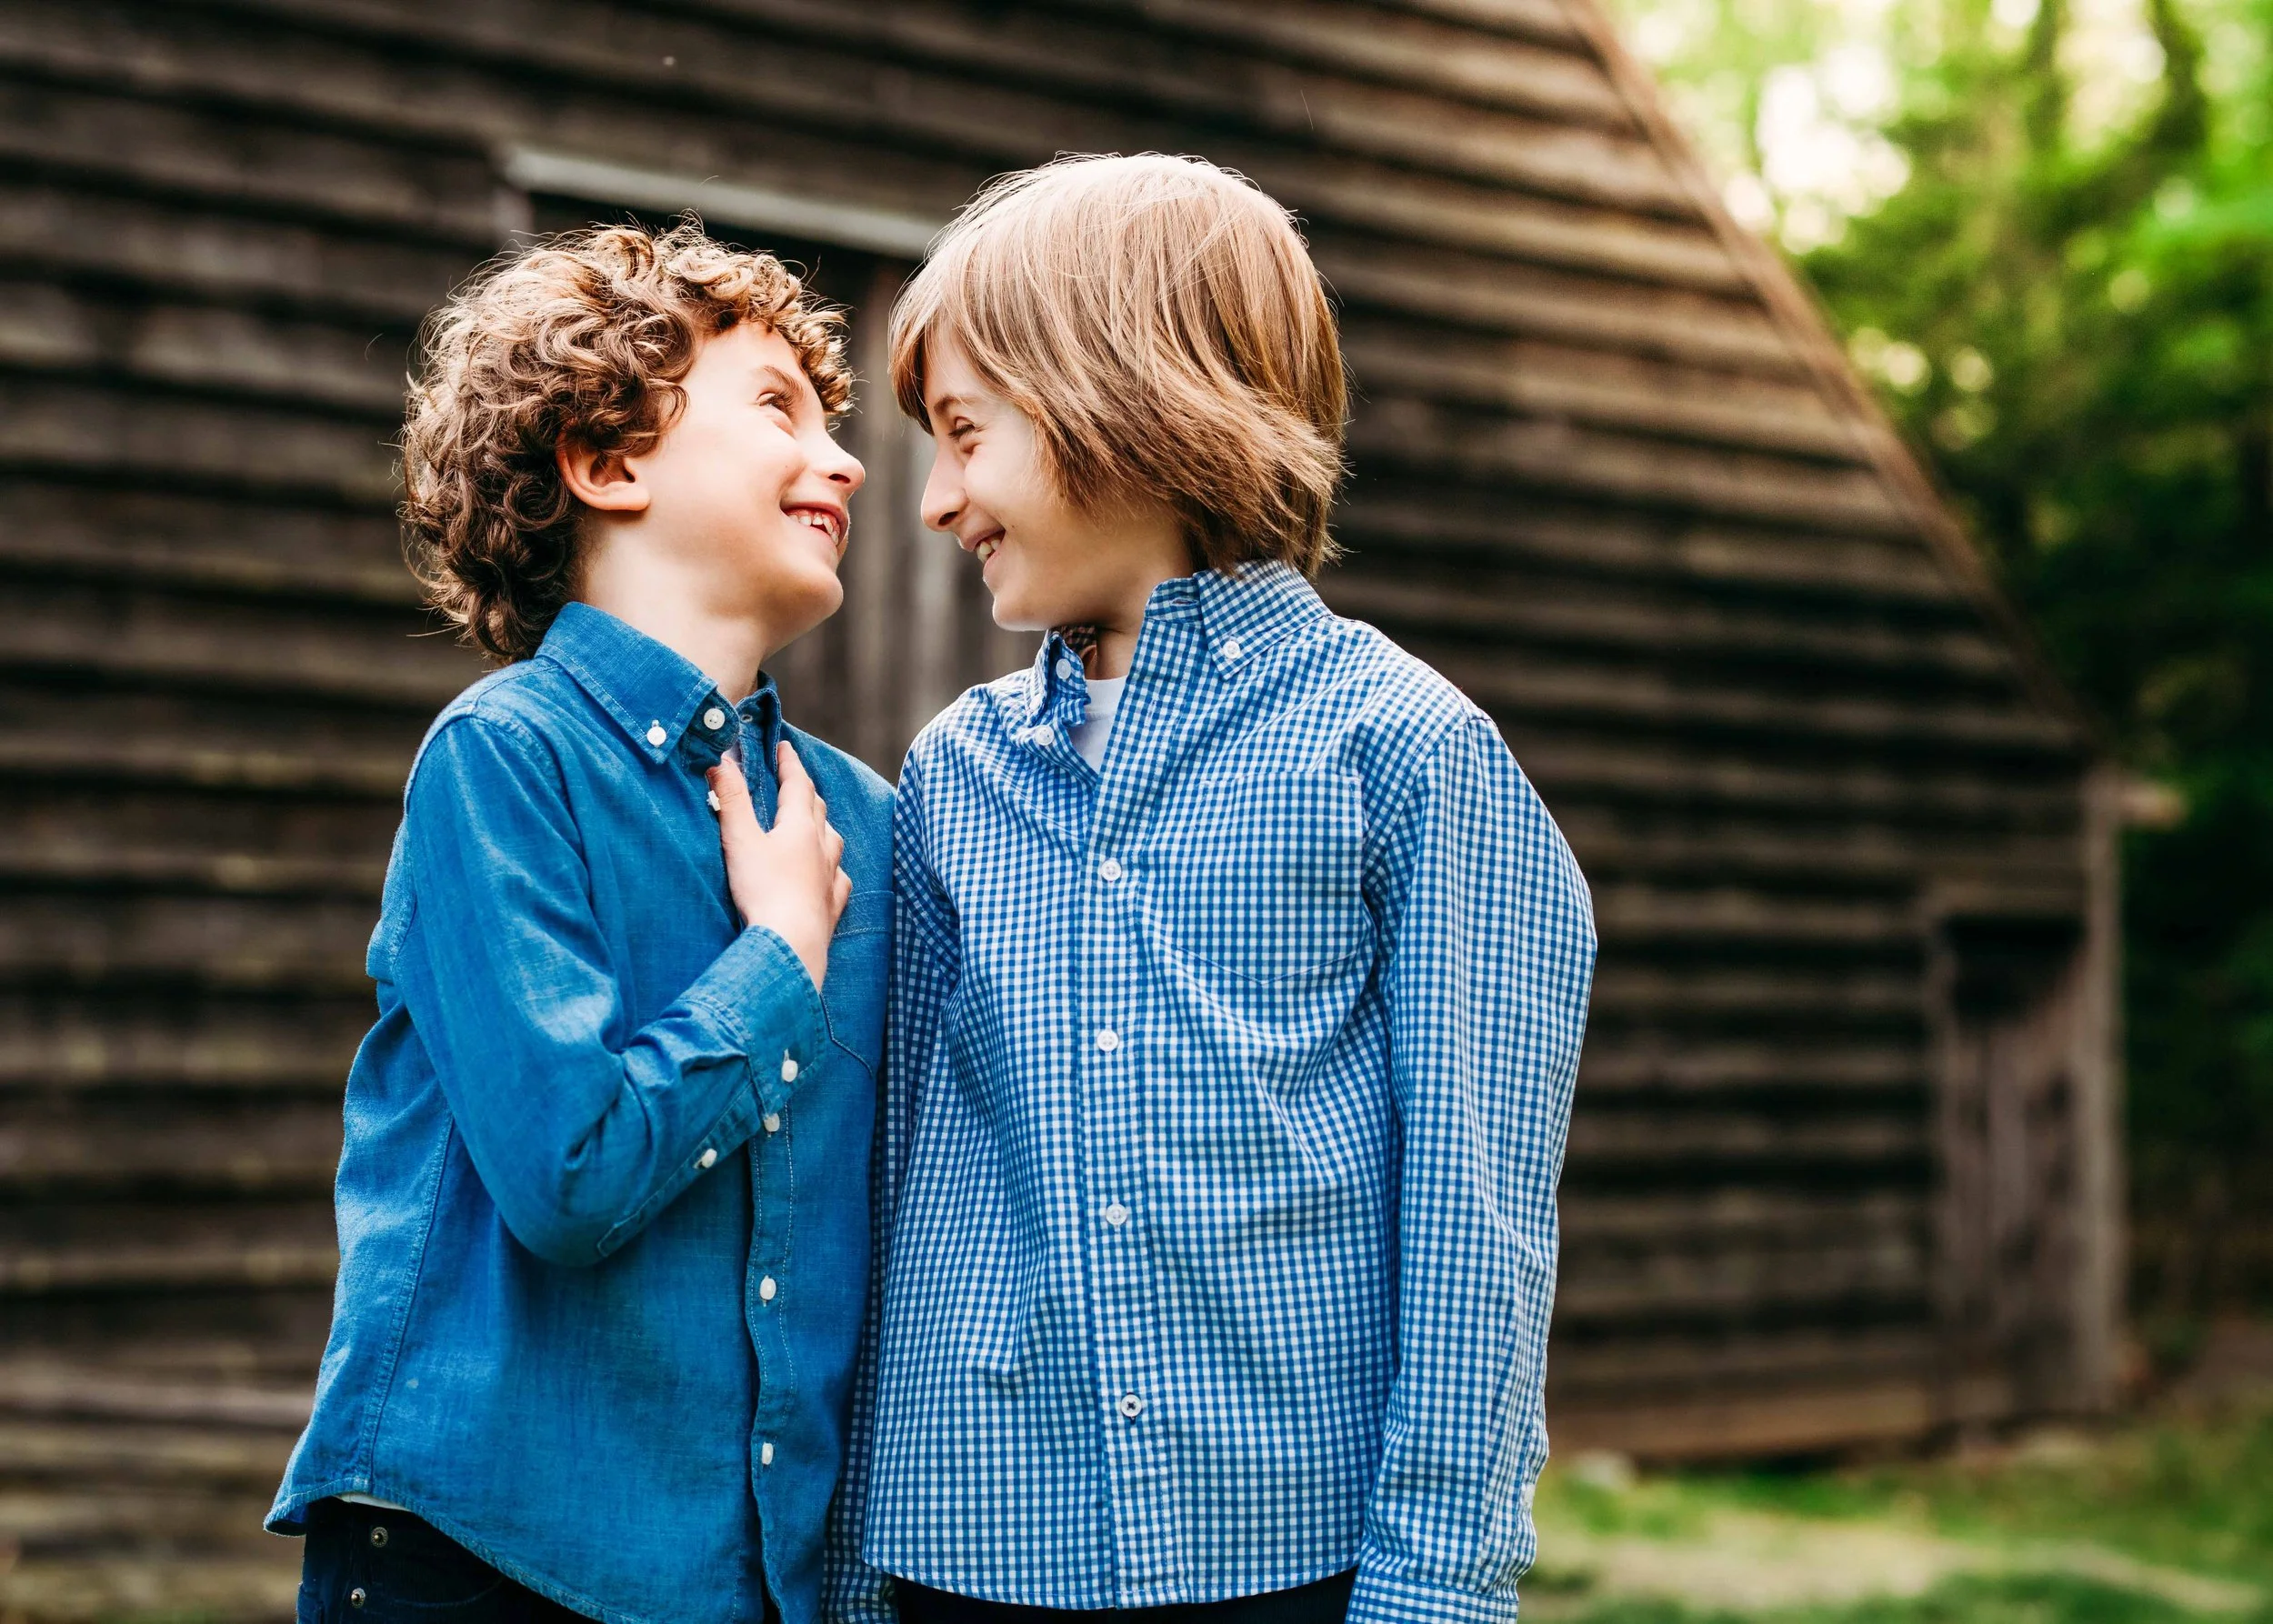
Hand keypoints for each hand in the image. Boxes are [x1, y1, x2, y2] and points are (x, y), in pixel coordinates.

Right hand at [710, 743, 849, 991]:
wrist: (790, 942)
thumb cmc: (763, 890)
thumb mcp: (739, 840)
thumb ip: (731, 799)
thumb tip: (723, 761)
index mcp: (800, 826)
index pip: (797, 783)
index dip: (789, 763)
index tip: (784, 747)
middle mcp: (822, 846)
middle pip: (817, 808)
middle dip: (804, 790)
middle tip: (794, 779)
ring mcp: (830, 876)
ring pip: (833, 840)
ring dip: (822, 826)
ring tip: (814, 824)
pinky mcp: (832, 905)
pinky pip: (839, 879)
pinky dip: (833, 869)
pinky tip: (830, 874)